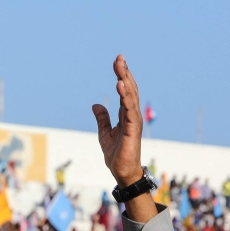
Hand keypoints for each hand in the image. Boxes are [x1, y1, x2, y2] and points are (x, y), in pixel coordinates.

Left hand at [92, 54, 143, 186]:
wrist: (122, 172)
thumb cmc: (117, 155)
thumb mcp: (104, 134)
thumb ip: (102, 119)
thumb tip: (96, 105)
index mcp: (126, 115)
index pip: (125, 91)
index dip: (122, 76)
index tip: (118, 62)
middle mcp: (132, 115)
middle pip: (129, 90)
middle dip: (124, 73)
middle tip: (119, 58)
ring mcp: (134, 122)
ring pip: (130, 97)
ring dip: (125, 81)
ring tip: (120, 67)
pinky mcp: (132, 129)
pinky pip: (129, 110)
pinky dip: (125, 97)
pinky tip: (120, 86)